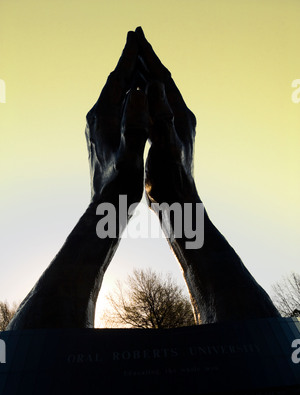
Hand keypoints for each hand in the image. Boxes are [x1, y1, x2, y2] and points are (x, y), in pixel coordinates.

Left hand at [85, 31, 148, 205]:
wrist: (106, 207)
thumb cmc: (121, 185)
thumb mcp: (132, 154)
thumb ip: (135, 124)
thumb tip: (139, 92)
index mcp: (104, 119)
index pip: (117, 80)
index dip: (128, 60)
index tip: (136, 40)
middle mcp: (96, 121)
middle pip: (112, 85)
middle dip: (125, 65)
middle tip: (136, 45)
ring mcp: (96, 130)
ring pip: (111, 97)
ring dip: (125, 82)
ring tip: (135, 69)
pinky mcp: (99, 140)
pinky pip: (112, 110)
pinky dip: (123, 99)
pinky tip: (130, 103)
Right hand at [135, 27, 197, 204]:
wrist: (178, 206)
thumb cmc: (171, 181)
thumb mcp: (166, 146)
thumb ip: (161, 115)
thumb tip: (153, 83)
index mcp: (180, 116)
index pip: (163, 78)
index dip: (149, 56)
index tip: (136, 35)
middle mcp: (180, 119)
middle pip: (162, 82)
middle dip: (147, 60)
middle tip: (133, 40)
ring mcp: (174, 129)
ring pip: (158, 95)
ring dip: (145, 76)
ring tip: (133, 62)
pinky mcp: (167, 140)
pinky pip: (153, 110)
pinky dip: (143, 98)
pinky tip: (135, 99)